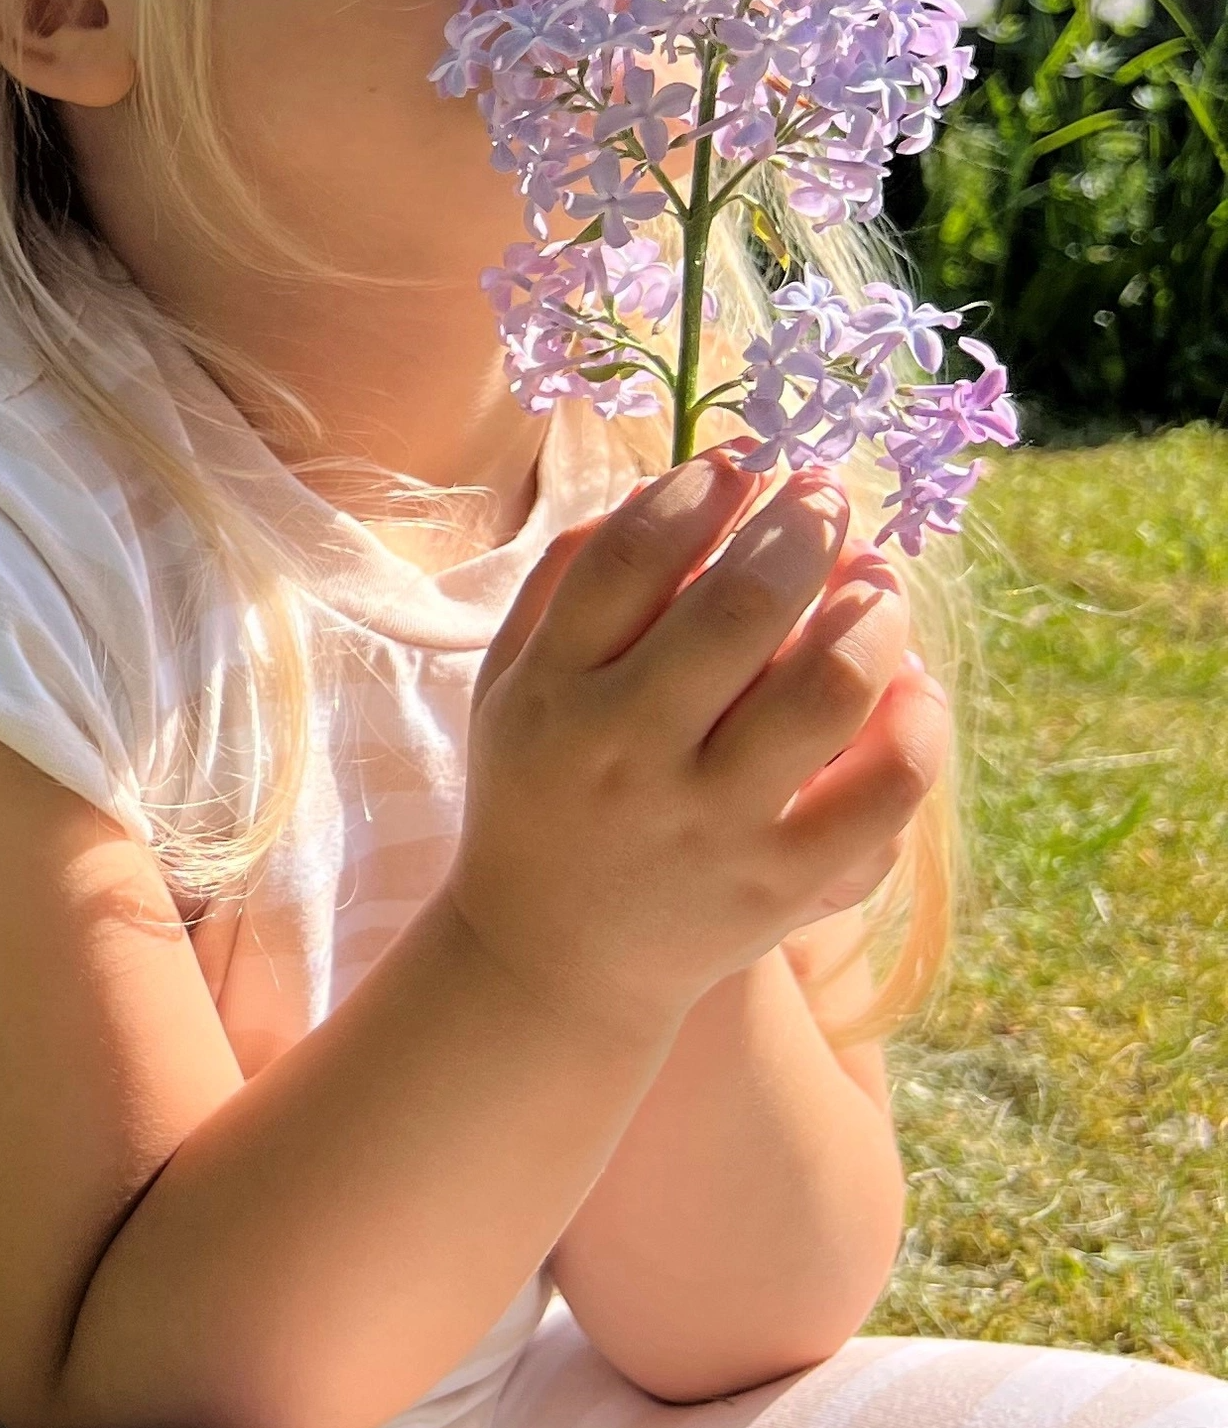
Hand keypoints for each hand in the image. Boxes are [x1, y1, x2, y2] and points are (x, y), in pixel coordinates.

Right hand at [444, 451, 948, 1028]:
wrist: (551, 960)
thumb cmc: (541, 792)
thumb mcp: (511, 683)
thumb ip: (566, 579)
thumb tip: (675, 483)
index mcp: (553, 692)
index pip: (633, 554)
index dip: (702, 489)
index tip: (740, 467)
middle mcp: (627, 752)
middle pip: (742, 602)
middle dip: (804, 525)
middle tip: (826, 499)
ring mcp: (711, 822)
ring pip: (830, 685)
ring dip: (873, 608)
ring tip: (877, 579)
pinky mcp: (783, 882)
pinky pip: (886, 786)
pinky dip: (917, 719)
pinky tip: (907, 683)